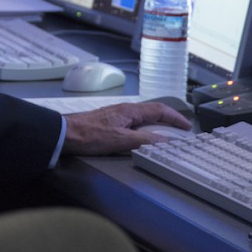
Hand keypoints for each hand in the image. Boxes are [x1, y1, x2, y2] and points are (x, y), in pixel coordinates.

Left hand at [62, 102, 191, 155]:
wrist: (64, 134)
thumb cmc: (89, 135)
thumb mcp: (120, 140)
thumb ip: (144, 140)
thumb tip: (165, 141)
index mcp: (130, 111)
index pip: (159, 110)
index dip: (175, 117)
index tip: (187, 126)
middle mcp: (125, 110)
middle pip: (153, 112)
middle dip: (169, 119)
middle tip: (181, 129)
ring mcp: (117, 116)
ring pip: (143, 117)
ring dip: (157, 124)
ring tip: (167, 134)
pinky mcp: (109, 123)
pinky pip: (134, 122)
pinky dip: (145, 128)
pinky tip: (143, 136)